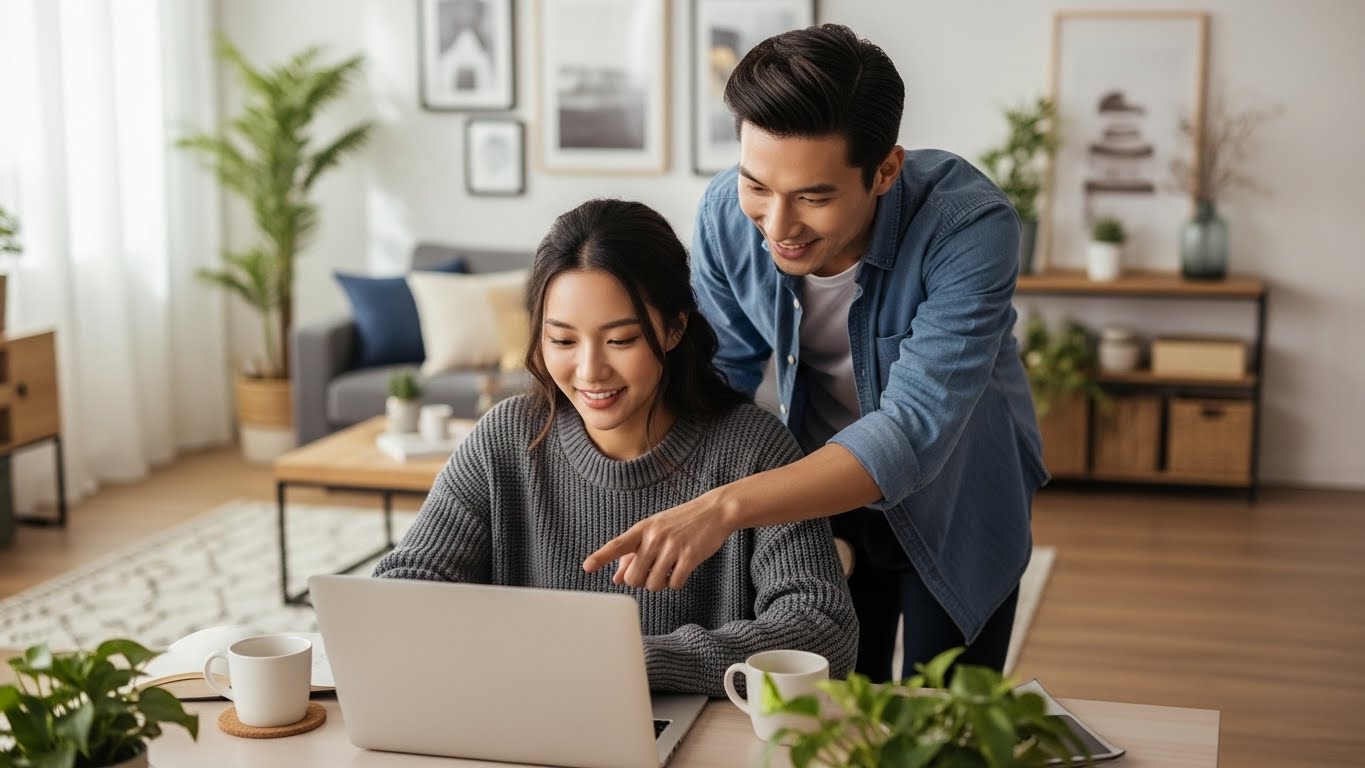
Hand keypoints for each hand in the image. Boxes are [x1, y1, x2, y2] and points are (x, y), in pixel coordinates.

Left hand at [583, 490, 735, 590]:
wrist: (714, 511)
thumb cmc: (681, 522)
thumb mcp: (654, 531)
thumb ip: (633, 554)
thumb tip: (616, 577)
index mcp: (642, 529)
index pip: (617, 545)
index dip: (601, 557)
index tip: (587, 567)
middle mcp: (654, 537)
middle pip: (634, 578)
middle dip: (641, 581)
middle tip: (652, 572)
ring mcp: (672, 547)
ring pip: (653, 584)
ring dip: (660, 584)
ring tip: (668, 570)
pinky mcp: (690, 556)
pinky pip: (675, 584)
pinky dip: (677, 582)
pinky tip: (682, 570)